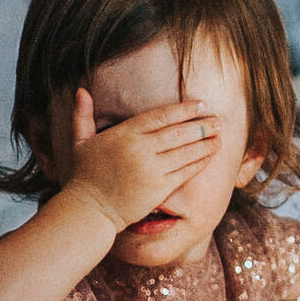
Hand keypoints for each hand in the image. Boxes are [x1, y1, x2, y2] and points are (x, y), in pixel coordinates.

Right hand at [55, 89, 218, 234]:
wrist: (88, 210)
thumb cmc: (84, 175)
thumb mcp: (80, 142)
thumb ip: (82, 115)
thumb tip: (81, 90)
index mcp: (124, 134)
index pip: (162, 116)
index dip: (185, 109)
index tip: (202, 104)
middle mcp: (140, 149)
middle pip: (179, 132)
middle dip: (202, 124)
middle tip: (218, 119)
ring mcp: (151, 169)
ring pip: (187, 151)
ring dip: (206, 142)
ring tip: (219, 135)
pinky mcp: (159, 188)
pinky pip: (186, 172)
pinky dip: (200, 162)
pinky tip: (210, 155)